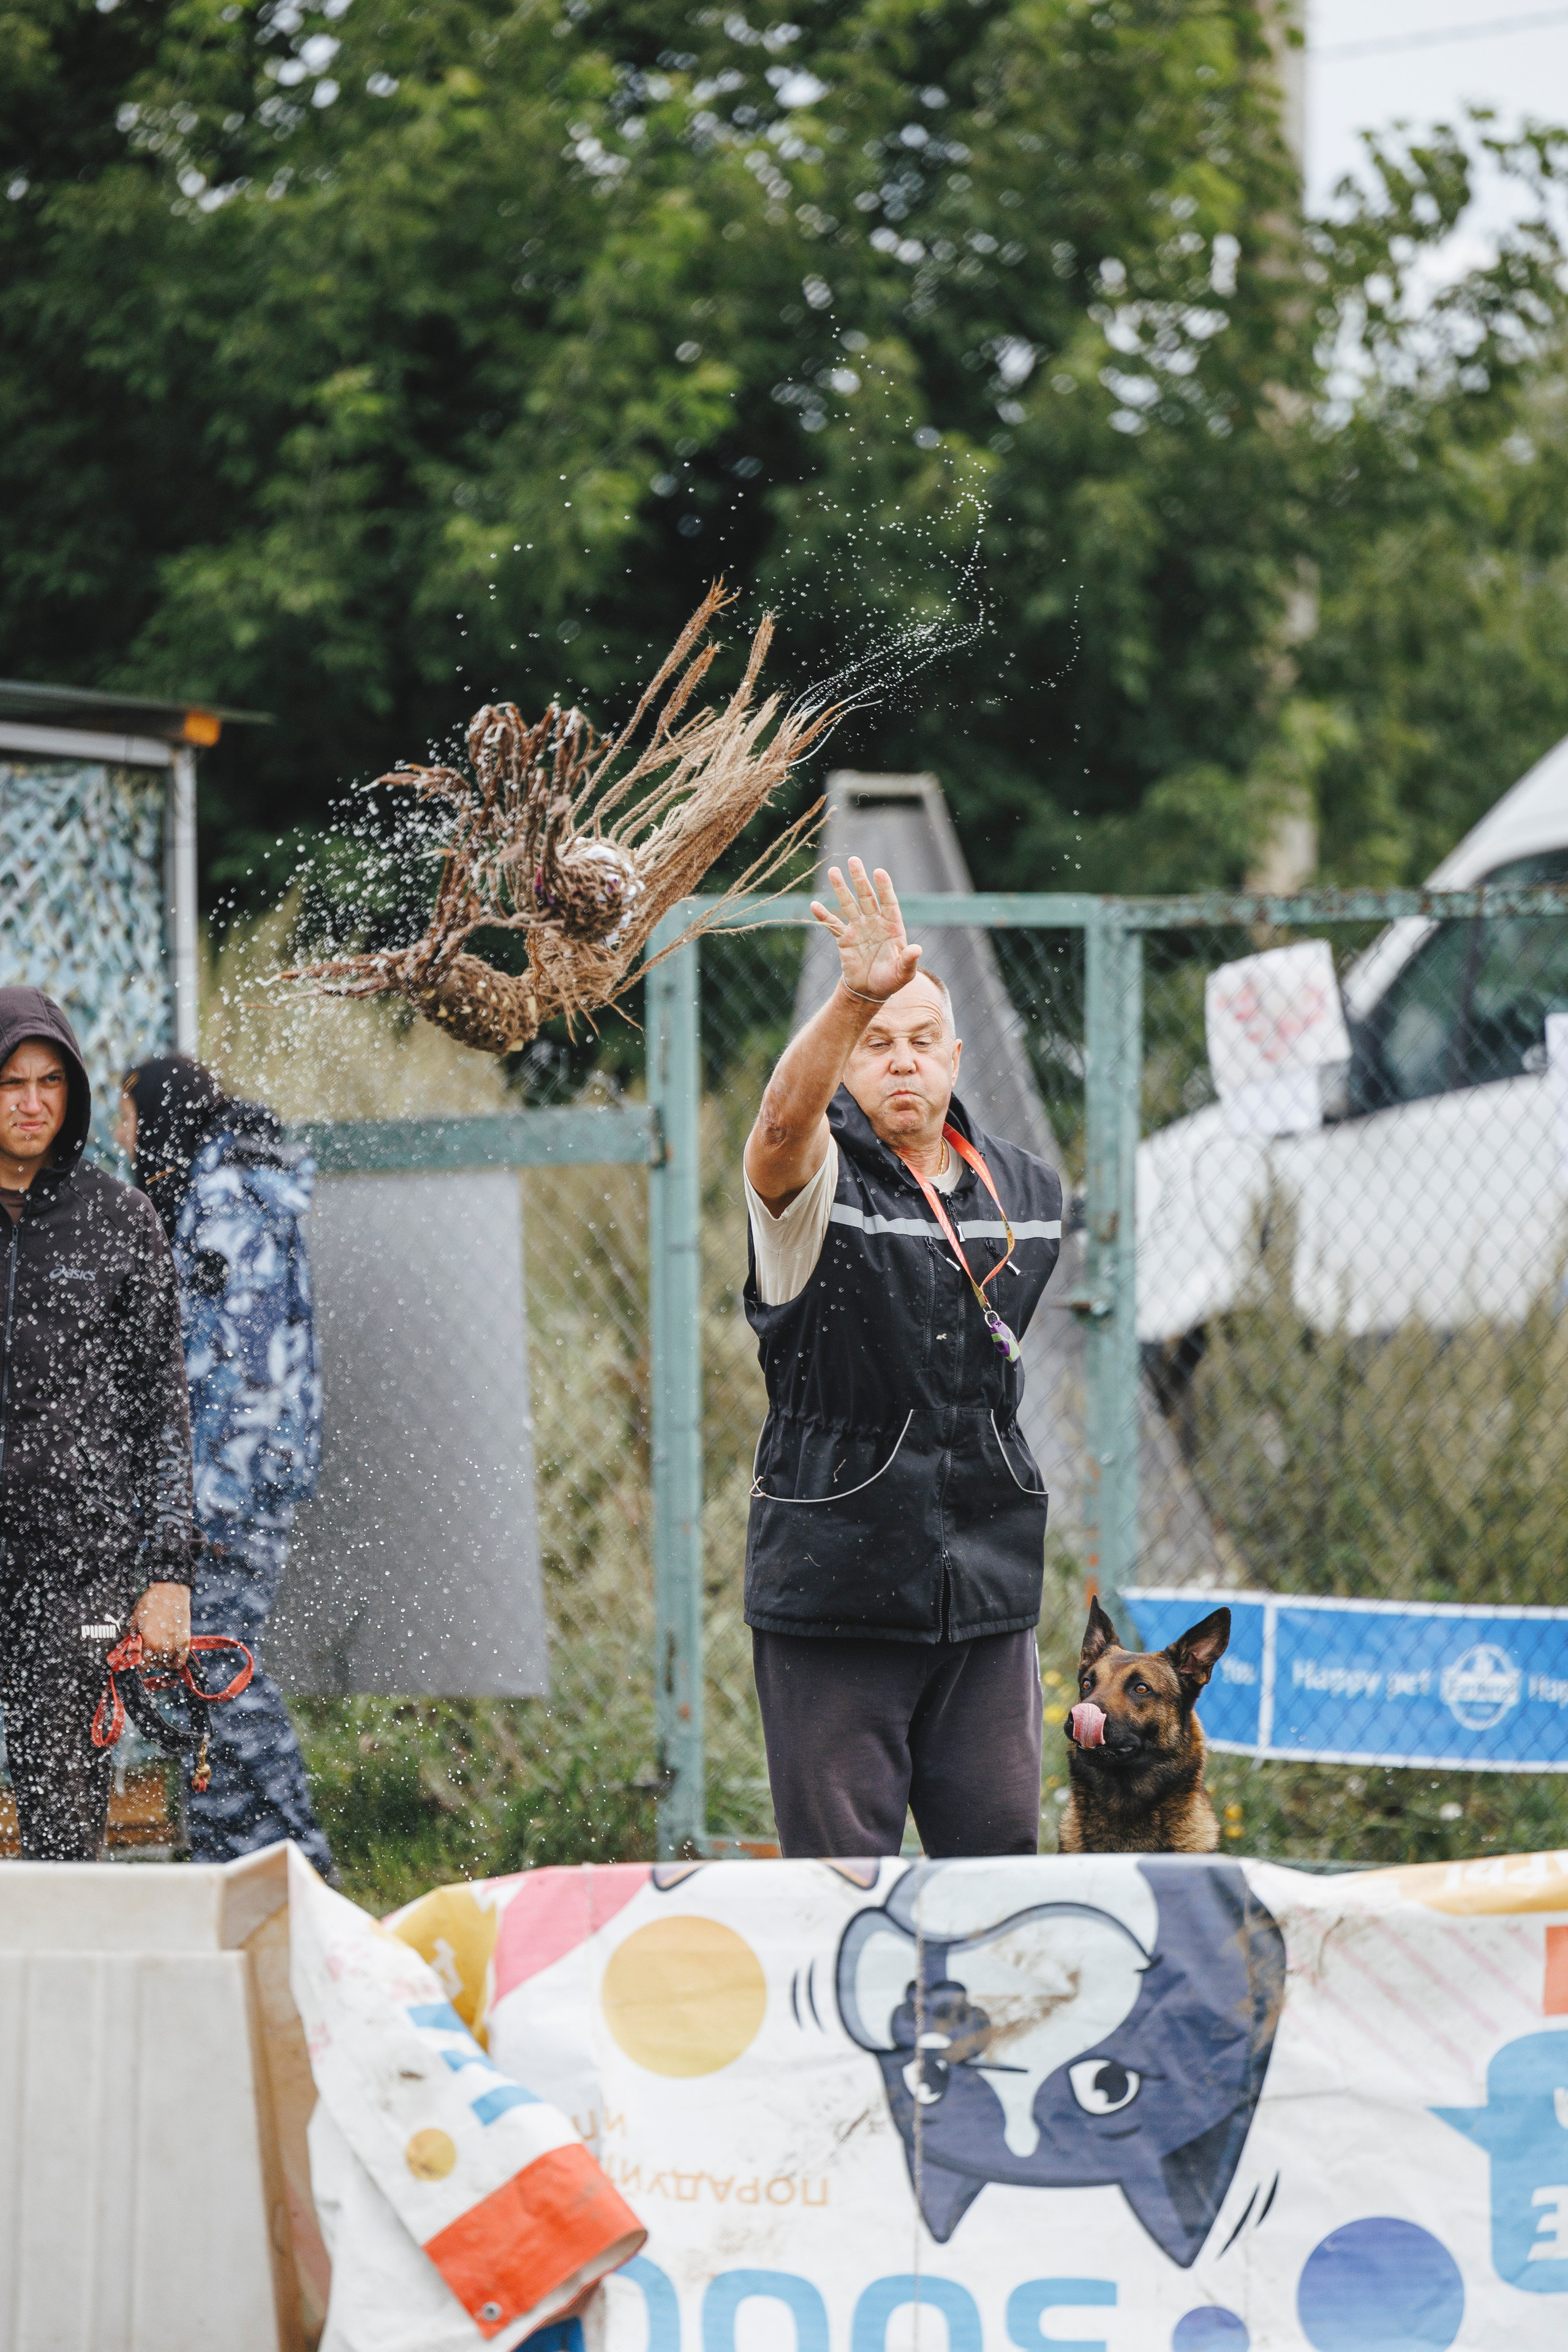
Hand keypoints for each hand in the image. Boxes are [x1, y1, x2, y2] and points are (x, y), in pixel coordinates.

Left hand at [130, 1580, 191, 1667]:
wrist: (169, 1591)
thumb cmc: (150, 1604)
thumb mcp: (134, 1621)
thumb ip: (131, 1639)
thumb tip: (127, 1650)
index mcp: (148, 1644)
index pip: (141, 1667)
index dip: (138, 1664)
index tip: (137, 1661)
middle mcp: (163, 1648)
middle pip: (154, 1666)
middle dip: (149, 1661)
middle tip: (147, 1653)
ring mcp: (176, 1645)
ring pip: (167, 1665)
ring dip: (161, 1662)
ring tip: (158, 1653)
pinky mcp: (185, 1641)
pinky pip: (180, 1661)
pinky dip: (175, 1662)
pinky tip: (170, 1657)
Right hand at [810, 859, 921, 1004]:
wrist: (870, 990)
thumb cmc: (890, 980)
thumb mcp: (903, 973)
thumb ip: (909, 960)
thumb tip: (917, 949)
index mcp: (892, 927)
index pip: (888, 902)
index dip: (884, 888)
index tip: (879, 872)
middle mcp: (875, 923)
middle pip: (867, 897)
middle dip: (860, 879)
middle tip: (854, 860)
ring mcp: (858, 928)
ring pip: (849, 904)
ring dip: (841, 888)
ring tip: (833, 871)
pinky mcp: (844, 938)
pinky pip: (832, 924)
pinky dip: (824, 916)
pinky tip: (815, 905)